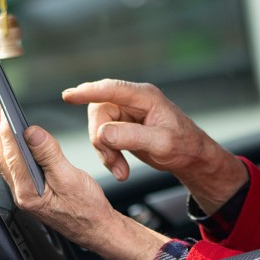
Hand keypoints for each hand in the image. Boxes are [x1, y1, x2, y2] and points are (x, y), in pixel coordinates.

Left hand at [0, 101, 167, 259]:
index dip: (7, 130)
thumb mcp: (71, 178)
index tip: (5, 111)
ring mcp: (25, 194)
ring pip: (7, 162)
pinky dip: (12, 151)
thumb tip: (31, 133)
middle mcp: (22, 194)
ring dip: (3, 140)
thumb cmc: (88, 209)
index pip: (12, 155)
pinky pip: (15, 168)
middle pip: (3, 157)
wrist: (97, 229)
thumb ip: (49, 155)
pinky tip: (16, 143)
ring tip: (3, 120)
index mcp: (29, 192)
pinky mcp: (31, 193)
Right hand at [62, 79, 246, 213]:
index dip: (88, 91)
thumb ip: (131, 137)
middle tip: (112, 162)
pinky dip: (108, 156)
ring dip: (105, 152)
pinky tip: (120, 169)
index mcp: (145, 97)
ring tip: (120, 170)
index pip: (111, 90)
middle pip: (100, 112)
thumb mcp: (160, 144)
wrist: (192, 158)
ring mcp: (127, 113)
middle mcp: (133, 101)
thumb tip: (102, 133)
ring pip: (99, 127)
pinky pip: (104, 138)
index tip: (68, 95)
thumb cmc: (183, 146)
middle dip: (101, 140)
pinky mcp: (123, 127)